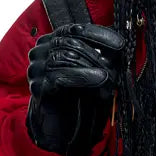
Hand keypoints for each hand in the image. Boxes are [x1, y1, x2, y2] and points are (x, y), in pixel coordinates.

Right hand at [25, 22, 125, 155]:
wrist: (59, 125)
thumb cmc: (76, 94)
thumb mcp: (90, 70)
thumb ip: (99, 56)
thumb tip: (119, 44)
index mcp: (51, 41)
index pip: (73, 30)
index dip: (97, 34)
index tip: (118, 43)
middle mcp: (40, 52)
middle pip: (68, 43)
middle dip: (95, 53)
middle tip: (114, 64)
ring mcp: (36, 68)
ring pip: (64, 57)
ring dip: (90, 65)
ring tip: (108, 75)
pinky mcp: (37, 86)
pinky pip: (59, 76)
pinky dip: (82, 77)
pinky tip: (98, 80)